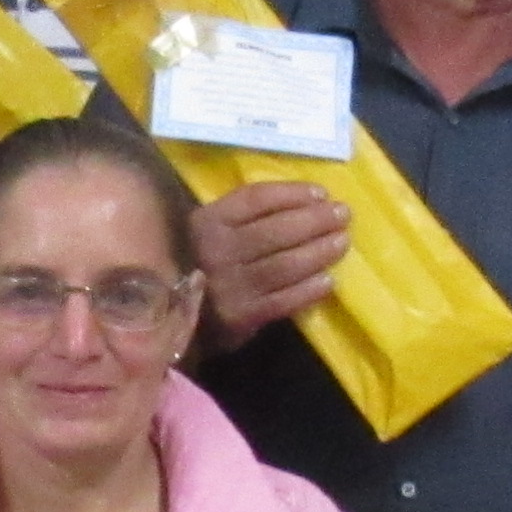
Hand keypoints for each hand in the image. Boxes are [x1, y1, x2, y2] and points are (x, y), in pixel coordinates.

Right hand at [196, 181, 348, 342]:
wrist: (168, 319)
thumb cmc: (198, 264)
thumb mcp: (205, 230)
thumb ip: (239, 216)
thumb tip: (303, 201)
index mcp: (206, 222)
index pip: (256, 199)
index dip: (293, 194)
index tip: (321, 193)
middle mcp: (216, 251)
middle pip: (276, 230)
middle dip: (315, 220)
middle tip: (343, 215)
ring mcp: (229, 286)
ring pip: (285, 265)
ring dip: (319, 252)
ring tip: (341, 242)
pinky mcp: (240, 317)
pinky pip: (283, 300)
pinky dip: (308, 290)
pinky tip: (328, 281)